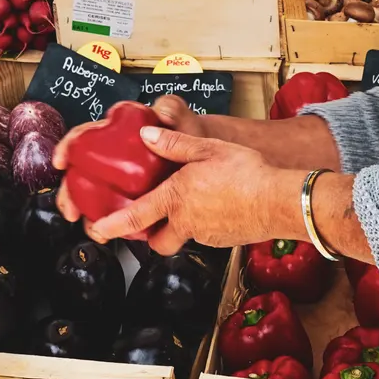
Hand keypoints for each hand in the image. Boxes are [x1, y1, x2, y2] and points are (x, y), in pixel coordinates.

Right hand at [51, 95, 208, 222]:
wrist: (205, 155)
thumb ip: (171, 109)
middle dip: (70, 194)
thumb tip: (161, 112)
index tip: (61, 161)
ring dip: (88, 215)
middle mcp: (115, 157)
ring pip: (96, 197)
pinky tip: (114, 234)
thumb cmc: (188, 133)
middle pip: (82, 174)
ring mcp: (123, 180)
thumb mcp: (180, 118)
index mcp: (118, 134)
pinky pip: (117, 212)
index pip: (84, 137)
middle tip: (72, 210)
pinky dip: (112, 225)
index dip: (68, 148)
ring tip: (93, 229)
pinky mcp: (136, 199)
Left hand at [85, 125, 300, 254]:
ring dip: (181, 225)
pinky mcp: (225, 240)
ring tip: (193, 205)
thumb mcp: (207, 148)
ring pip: (184, 236)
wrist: (280, 201)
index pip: (135, 217)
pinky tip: (219, 206)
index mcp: (176, 198)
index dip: (112, 225)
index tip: (98, 230)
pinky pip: (207, 234)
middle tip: (149, 222)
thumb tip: (147, 136)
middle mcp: (187, 222)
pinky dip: (206, 224)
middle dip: (149, 236)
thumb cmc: (247, 174)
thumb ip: (174, 144)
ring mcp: (206, 234)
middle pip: (158, 242)